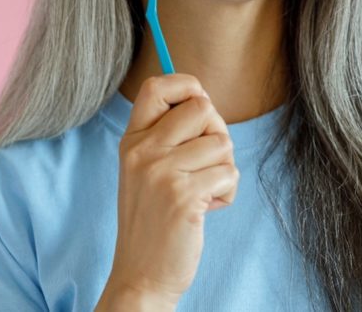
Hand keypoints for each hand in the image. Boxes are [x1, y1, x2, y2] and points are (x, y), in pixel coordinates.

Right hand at [105, 74, 238, 303]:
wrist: (142, 274)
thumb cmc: (155, 219)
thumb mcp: (146, 170)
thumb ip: (167, 136)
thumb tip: (203, 99)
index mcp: (132, 140)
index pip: (157, 86)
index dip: (187, 86)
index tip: (199, 107)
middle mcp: (142, 151)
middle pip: (202, 108)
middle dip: (217, 131)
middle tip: (207, 162)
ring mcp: (161, 173)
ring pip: (222, 143)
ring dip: (223, 169)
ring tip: (204, 192)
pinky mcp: (184, 196)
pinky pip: (229, 173)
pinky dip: (228, 193)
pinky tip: (206, 210)